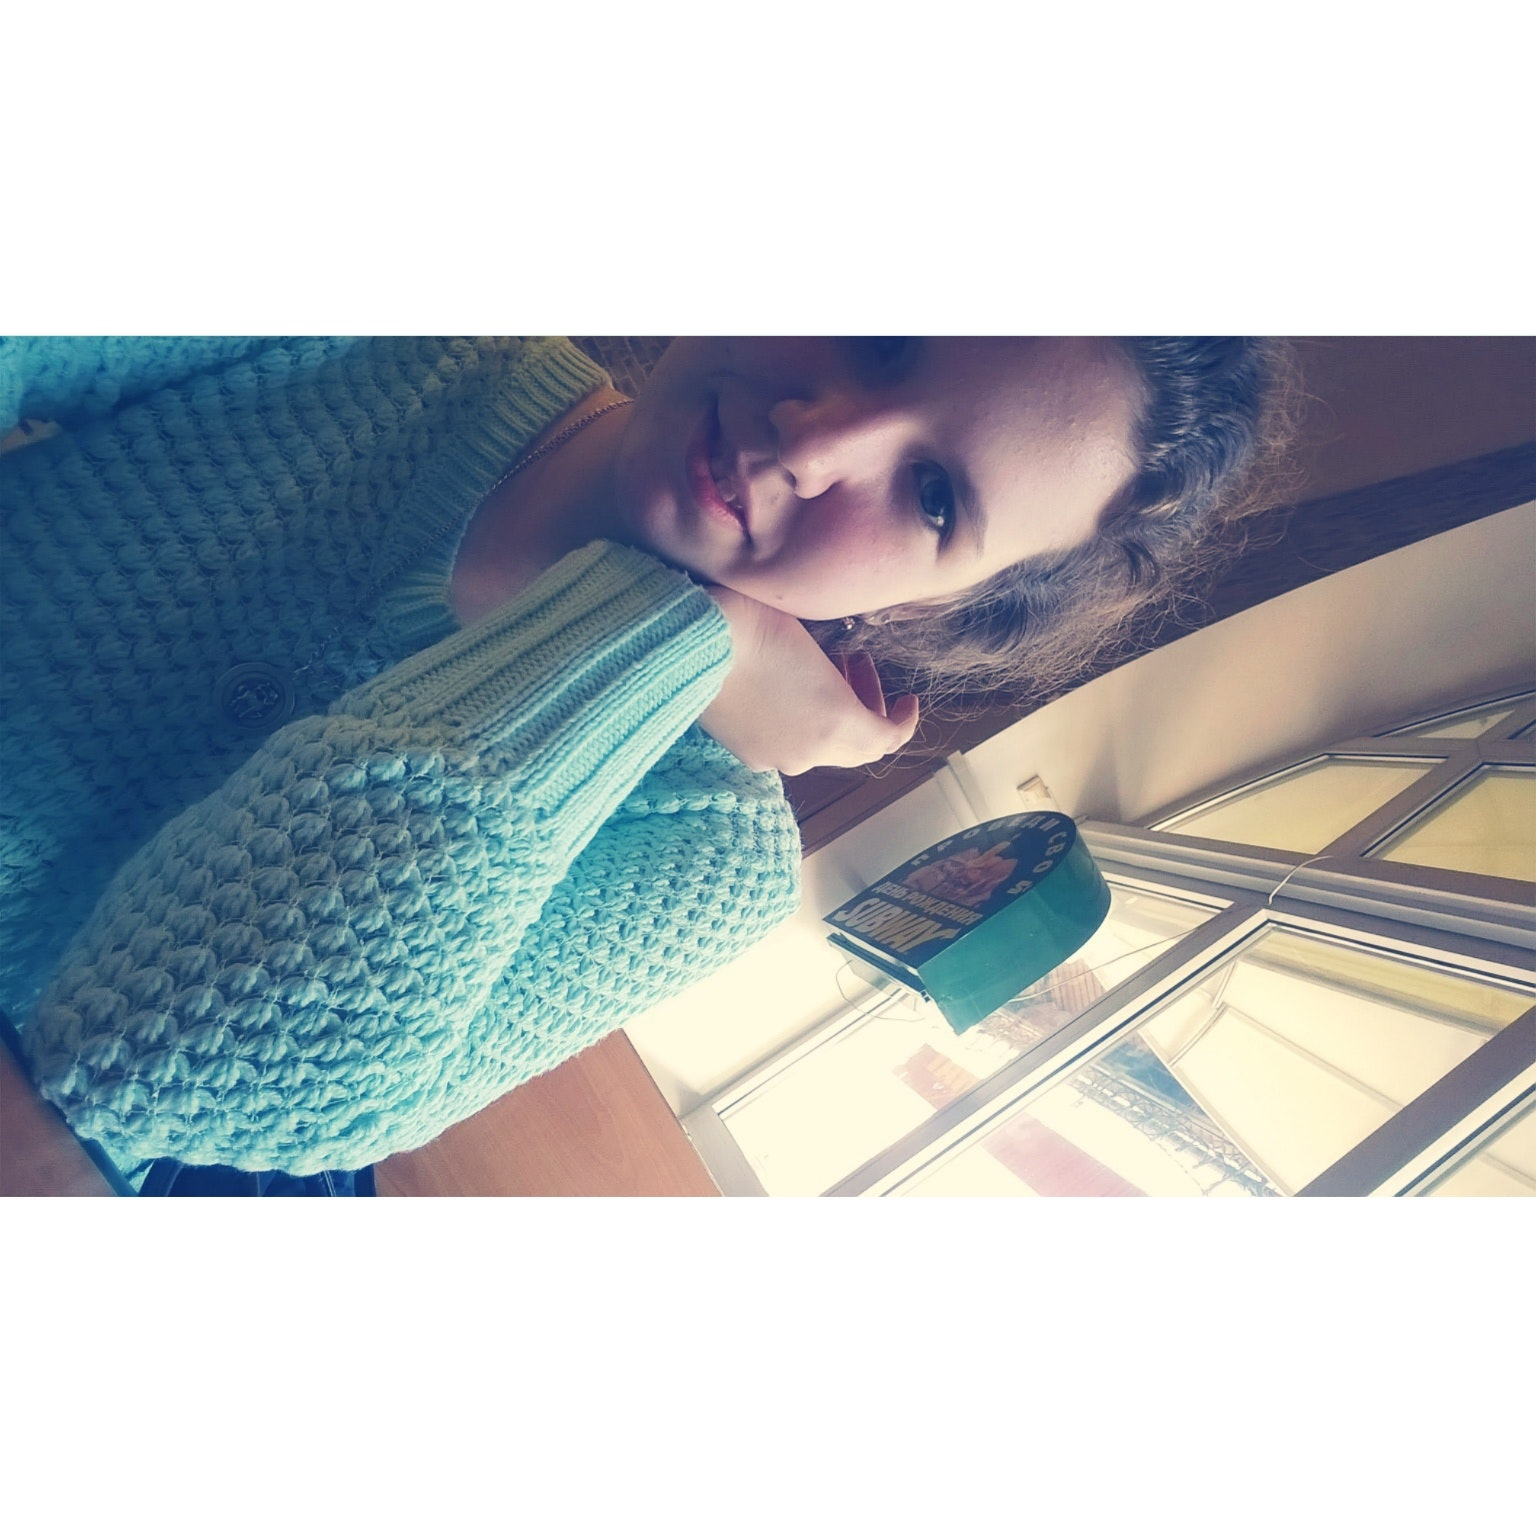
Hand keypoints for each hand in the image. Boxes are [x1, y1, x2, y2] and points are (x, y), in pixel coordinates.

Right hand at [698, 587, 920, 774]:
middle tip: (858, 666)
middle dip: (866, 709)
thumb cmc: (758, 624)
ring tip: (818, 672)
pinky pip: (786, 746)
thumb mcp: (811, 642)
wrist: (692, 641)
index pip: (886, 739)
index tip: (907, 699)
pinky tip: (784, 690)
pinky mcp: (744, 752)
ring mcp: (774, 758)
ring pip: (819, 748)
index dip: (902, 720)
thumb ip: (837, 678)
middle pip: (856, 748)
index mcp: (838, 724)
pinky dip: (798, 725)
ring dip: (831, 715)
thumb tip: (839, 684)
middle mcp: (810, 754)